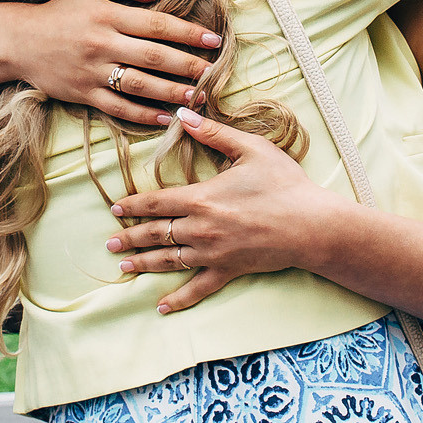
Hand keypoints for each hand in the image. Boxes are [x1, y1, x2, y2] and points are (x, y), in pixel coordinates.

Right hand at [7, 0, 222, 124]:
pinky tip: (164, 117)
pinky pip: (118, 107)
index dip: (188, 32)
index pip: (157, 24)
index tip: (213, 39)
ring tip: (196, 94)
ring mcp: (92, 72)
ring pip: (140, 84)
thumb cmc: (60, 11)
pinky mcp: (83, 94)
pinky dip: (143, 114)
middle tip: (213, 71)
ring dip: (172, 91)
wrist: (18, 41)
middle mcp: (102, 44)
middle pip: (154, 56)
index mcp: (107, 16)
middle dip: (188, 64)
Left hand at [104, 106, 350, 312]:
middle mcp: (200, 229)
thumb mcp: (250, 149)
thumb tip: (183, 114)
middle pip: (156, 234)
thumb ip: (214, 133)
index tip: (116, 210)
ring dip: (144, 264)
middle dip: (130, 238)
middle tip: (110, 243)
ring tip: (124, 266)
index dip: (133, 206)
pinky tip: (162, 307)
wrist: (312, 225)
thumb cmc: (284, 184)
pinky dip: (178, 299)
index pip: (156, 202)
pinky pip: (197, 288)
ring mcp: (212, 254)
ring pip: (169, 261)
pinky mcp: (228, 271)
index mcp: (201, 199)